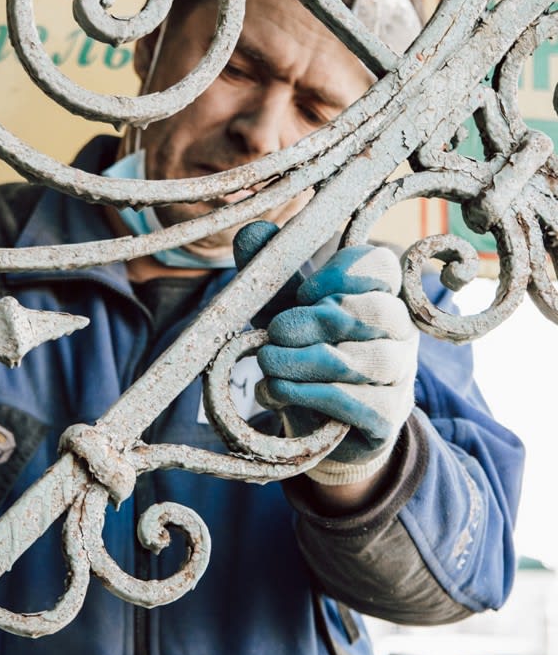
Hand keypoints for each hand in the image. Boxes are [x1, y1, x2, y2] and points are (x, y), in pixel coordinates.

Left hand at [234, 224, 418, 485]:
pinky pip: (359, 402)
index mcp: (380, 294)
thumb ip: (272, 274)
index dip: (338, 274)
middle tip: (274, 333)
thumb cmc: (305, 354)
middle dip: (314, 321)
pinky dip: (311, 395)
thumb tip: (253, 230)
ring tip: (266, 362)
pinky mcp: (388, 416)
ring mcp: (401, 375)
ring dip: (304, 360)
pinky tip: (278, 392)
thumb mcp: (283, 311)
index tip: (302, 293)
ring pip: (365, 360)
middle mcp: (401, 331)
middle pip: (375, 312)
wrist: (317, 425)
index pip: (381, 265)